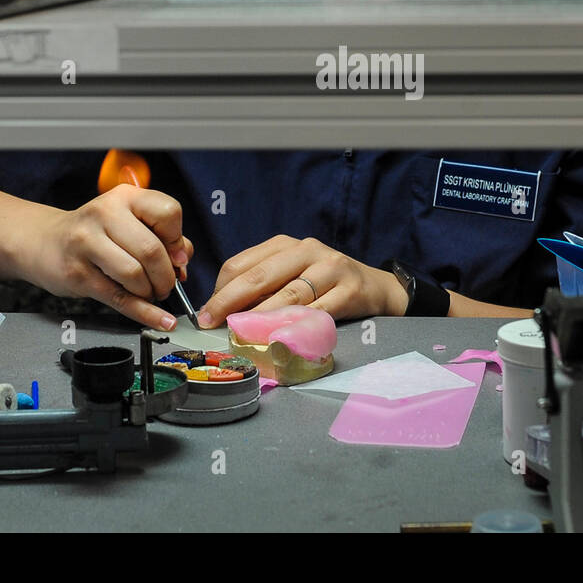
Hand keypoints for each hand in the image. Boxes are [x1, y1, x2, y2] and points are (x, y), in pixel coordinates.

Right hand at [15, 183, 193, 327]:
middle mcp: (105, 213)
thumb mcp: (129, 222)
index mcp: (126, 197)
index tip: (178, 258)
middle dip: (166, 276)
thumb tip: (182, 263)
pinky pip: (119, 298)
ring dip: (150, 292)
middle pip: (151, 250)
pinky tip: (160, 320)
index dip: (178, 240)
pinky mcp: (77, 273)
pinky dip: (145, 313)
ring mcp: (86, 242)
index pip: (167, 212)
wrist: (46, 241)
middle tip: (166, 285)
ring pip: (134, 274)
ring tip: (148, 292)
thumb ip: (162, 236)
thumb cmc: (97, 233)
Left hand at [198, 235, 407, 326]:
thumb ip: (264, 285)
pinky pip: (317, 312)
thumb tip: (222, 311)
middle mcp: (307, 250)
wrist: (376, 287)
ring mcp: (330, 269)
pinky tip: (280, 338)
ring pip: (288, 294)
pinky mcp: (349, 291)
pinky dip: (296, 326)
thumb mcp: (293, 273)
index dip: (220, 289)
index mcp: (286, 245)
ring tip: (240, 332)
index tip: (206, 312)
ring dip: (260, 317)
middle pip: (260, 276)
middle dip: (230, 301)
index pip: (243, 263)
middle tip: (211, 323)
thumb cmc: (326, 284)